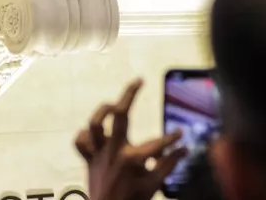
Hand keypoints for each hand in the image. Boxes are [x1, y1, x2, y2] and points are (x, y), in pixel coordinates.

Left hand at [75, 79, 183, 199]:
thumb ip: (169, 164)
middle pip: (120, 115)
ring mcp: (99, 154)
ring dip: (103, 111)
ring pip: (95, 124)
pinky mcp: (89, 159)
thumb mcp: (154, 184)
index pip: (157, 142)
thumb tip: (184, 149)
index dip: (171, 138)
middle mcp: (114, 151)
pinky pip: (80, 142)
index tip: (180, 134)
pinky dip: (86, 136)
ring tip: (113, 105)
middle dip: (129, 94)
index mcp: (132, 158)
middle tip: (138, 81)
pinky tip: (95, 135)